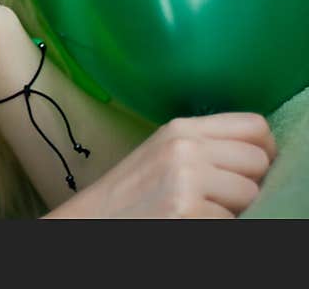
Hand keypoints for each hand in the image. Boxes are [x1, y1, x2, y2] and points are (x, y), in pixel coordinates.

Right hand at [57, 112, 276, 217]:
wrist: (92, 222)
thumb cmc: (130, 196)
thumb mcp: (162, 155)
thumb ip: (203, 147)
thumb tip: (259, 155)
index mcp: (179, 129)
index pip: (254, 127)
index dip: (262, 151)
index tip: (249, 171)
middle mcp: (184, 147)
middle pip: (258, 161)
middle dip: (248, 185)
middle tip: (220, 199)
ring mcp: (186, 179)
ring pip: (251, 194)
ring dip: (234, 210)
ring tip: (202, 212)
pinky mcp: (187, 210)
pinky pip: (232, 221)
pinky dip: (217, 228)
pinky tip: (189, 224)